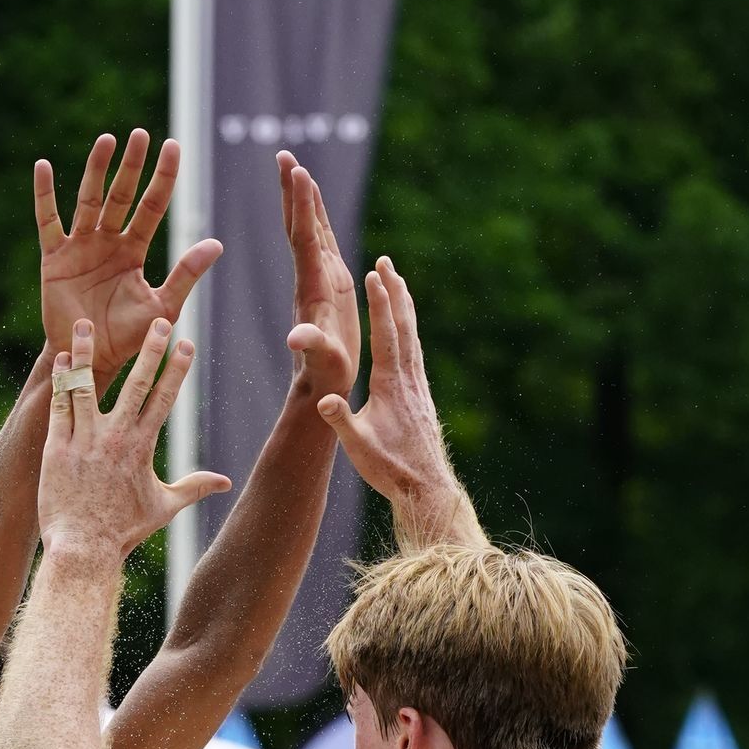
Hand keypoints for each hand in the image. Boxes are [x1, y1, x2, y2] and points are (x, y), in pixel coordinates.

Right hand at [36, 132, 220, 381]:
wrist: (90, 360)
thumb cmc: (128, 338)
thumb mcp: (163, 305)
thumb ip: (186, 274)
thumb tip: (217, 243)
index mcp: (134, 250)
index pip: (153, 206)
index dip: (163, 178)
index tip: (173, 146)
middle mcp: (108, 241)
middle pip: (121, 195)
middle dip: (131, 166)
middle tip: (140, 135)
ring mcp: (80, 246)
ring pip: (89, 200)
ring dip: (96, 170)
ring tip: (107, 140)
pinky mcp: (54, 258)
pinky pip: (48, 221)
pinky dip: (44, 195)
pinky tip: (42, 166)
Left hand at [38, 318, 230, 559]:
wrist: (83, 549)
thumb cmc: (123, 530)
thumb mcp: (163, 507)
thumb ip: (193, 487)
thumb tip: (225, 483)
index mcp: (142, 447)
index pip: (165, 398)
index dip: (177, 369)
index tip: (186, 343)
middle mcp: (116, 438)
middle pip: (135, 384)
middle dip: (149, 350)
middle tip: (159, 320)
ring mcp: (84, 440)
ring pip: (87, 386)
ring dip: (88, 353)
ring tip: (87, 325)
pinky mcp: (56, 447)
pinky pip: (59, 406)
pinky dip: (61, 381)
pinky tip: (63, 359)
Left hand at [280, 153, 359, 403]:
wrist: (321, 386)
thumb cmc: (324, 377)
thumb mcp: (320, 362)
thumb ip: (311, 347)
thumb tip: (296, 338)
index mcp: (312, 287)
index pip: (304, 238)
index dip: (301, 205)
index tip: (296, 171)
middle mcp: (313, 277)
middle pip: (300, 226)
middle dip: (294, 191)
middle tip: (283, 155)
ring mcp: (320, 279)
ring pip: (309, 230)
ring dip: (303, 199)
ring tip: (296, 167)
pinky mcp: (329, 285)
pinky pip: (322, 244)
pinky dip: (318, 220)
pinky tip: (316, 206)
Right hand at [315, 256, 455, 506]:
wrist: (425, 487)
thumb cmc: (390, 469)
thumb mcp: (359, 447)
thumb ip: (341, 421)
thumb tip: (323, 399)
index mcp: (391, 386)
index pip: (385, 335)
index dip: (380, 303)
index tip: (375, 274)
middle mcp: (409, 379)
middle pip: (403, 325)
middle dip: (394, 291)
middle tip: (386, 261)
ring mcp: (418, 386)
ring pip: (412, 335)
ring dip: (404, 305)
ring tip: (398, 281)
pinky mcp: (421, 395)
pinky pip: (415, 352)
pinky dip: (409, 330)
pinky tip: (406, 328)